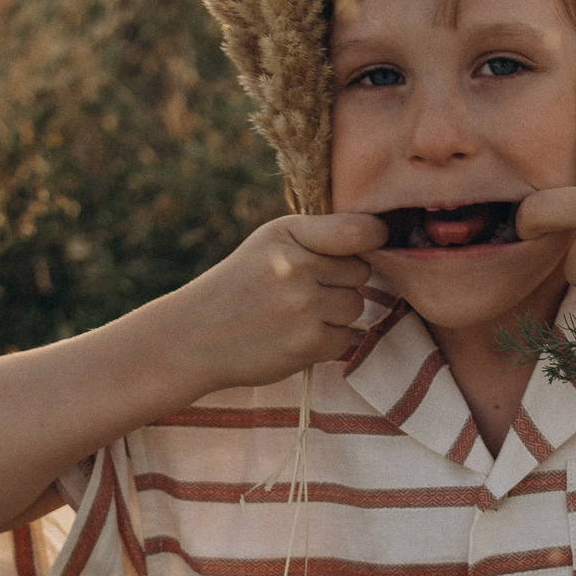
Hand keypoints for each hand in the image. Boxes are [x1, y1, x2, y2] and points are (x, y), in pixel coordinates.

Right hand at [160, 212, 387, 395]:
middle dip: (341, 282)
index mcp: (288, 234)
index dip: (374, 237)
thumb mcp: (270, 242)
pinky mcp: (308, 344)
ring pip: (356, 306)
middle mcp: (296, 267)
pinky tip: (296, 336)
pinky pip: (347, 338)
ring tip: (296, 315)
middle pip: (361, 273)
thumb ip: (321, 235)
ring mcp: (304, 307)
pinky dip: (329, 342)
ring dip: (336, 314)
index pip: (359, 230)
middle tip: (303, 291)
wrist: (194, 337)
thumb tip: (381, 236)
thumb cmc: (242, 283)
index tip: (375, 242)